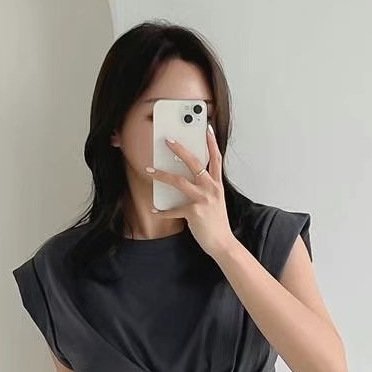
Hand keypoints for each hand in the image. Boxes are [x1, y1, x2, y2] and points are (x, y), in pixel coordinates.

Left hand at [146, 124, 235, 258]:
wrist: (222, 243)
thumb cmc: (217, 223)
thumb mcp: (215, 201)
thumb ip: (206, 188)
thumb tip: (188, 180)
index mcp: (217, 184)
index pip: (216, 158)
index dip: (211, 142)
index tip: (206, 128)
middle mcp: (211, 188)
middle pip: (194, 163)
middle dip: (179, 149)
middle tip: (167, 140)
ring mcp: (202, 200)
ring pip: (178, 182)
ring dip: (161, 175)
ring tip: (149, 170)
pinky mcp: (193, 212)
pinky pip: (173, 209)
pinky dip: (162, 210)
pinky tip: (155, 209)